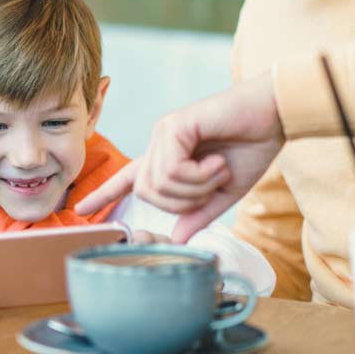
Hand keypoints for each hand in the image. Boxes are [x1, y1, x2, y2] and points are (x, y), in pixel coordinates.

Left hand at [76, 74, 282, 241]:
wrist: (274, 116)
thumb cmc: (252, 148)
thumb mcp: (224, 192)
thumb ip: (199, 214)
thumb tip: (176, 238)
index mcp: (168, 159)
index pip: (128, 180)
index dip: (104, 195)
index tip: (80, 210)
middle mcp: (159, 144)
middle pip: (146, 192)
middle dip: (181, 201)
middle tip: (212, 184)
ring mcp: (163, 133)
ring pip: (157, 183)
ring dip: (194, 187)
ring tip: (218, 168)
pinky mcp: (173, 126)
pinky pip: (171, 169)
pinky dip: (197, 175)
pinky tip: (216, 160)